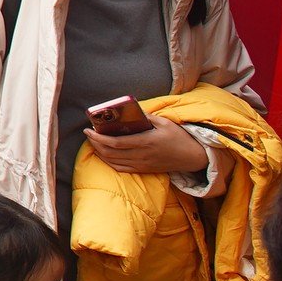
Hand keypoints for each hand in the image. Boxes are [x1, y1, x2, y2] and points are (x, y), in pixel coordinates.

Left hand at [85, 114, 208, 174]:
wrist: (193, 156)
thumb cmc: (179, 137)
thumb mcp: (164, 122)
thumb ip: (145, 117)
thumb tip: (129, 110)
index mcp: (146, 142)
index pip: (115, 143)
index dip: (99, 138)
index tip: (89, 130)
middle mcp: (142, 155)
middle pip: (111, 153)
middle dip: (95, 144)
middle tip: (88, 134)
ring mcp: (142, 165)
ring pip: (114, 162)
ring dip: (100, 153)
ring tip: (93, 143)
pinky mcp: (144, 170)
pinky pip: (122, 169)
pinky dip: (109, 163)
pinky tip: (104, 155)